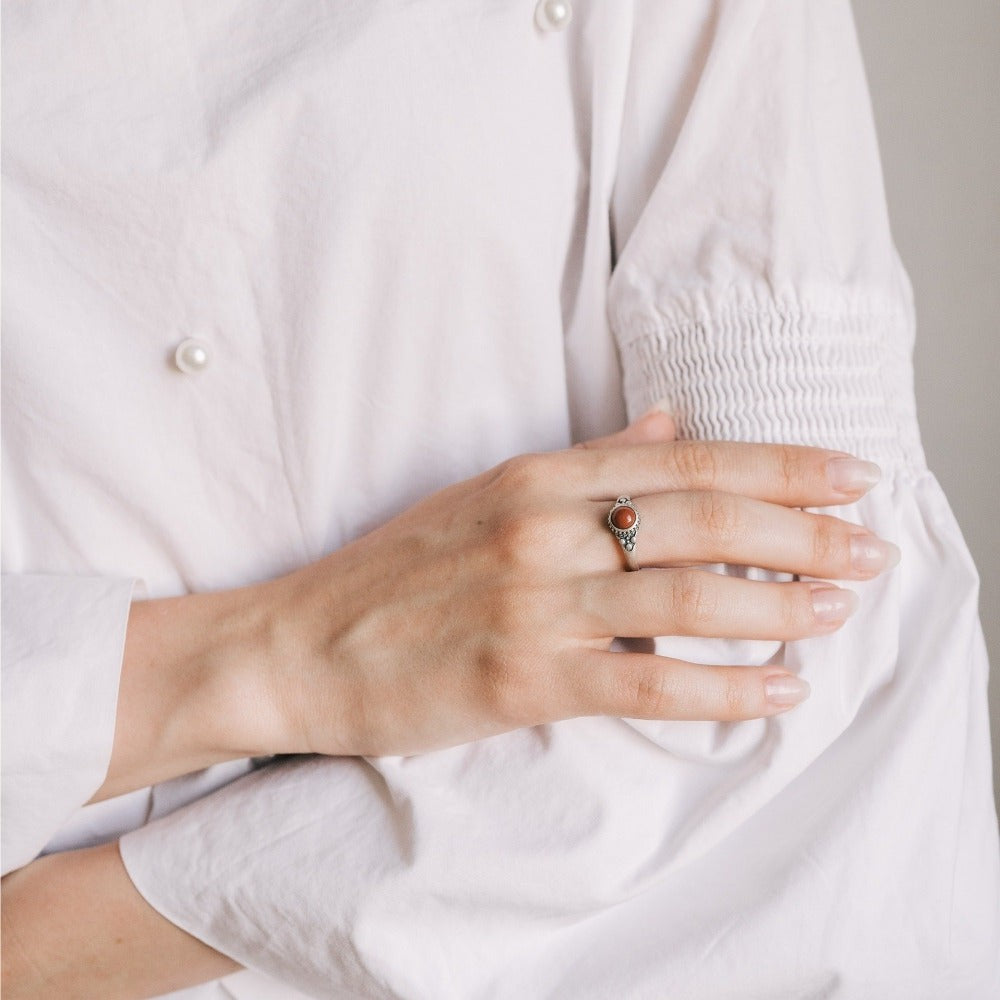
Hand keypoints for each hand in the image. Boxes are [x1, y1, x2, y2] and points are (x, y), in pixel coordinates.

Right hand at [261, 408, 897, 757]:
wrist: (301, 643)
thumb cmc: (395, 573)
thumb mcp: (487, 495)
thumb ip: (588, 461)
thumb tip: (671, 423)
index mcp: (538, 475)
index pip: (687, 459)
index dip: (781, 466)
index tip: (851, 475)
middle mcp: (544, 527)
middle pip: (705, 518)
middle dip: (805, 531)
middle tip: (872, 544)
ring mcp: (534, 602)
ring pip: (688, 593)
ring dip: (780, 602)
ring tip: (839, 607)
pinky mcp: (522, 678)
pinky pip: (646, 679)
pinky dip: (722, 685)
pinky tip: (777, 689)